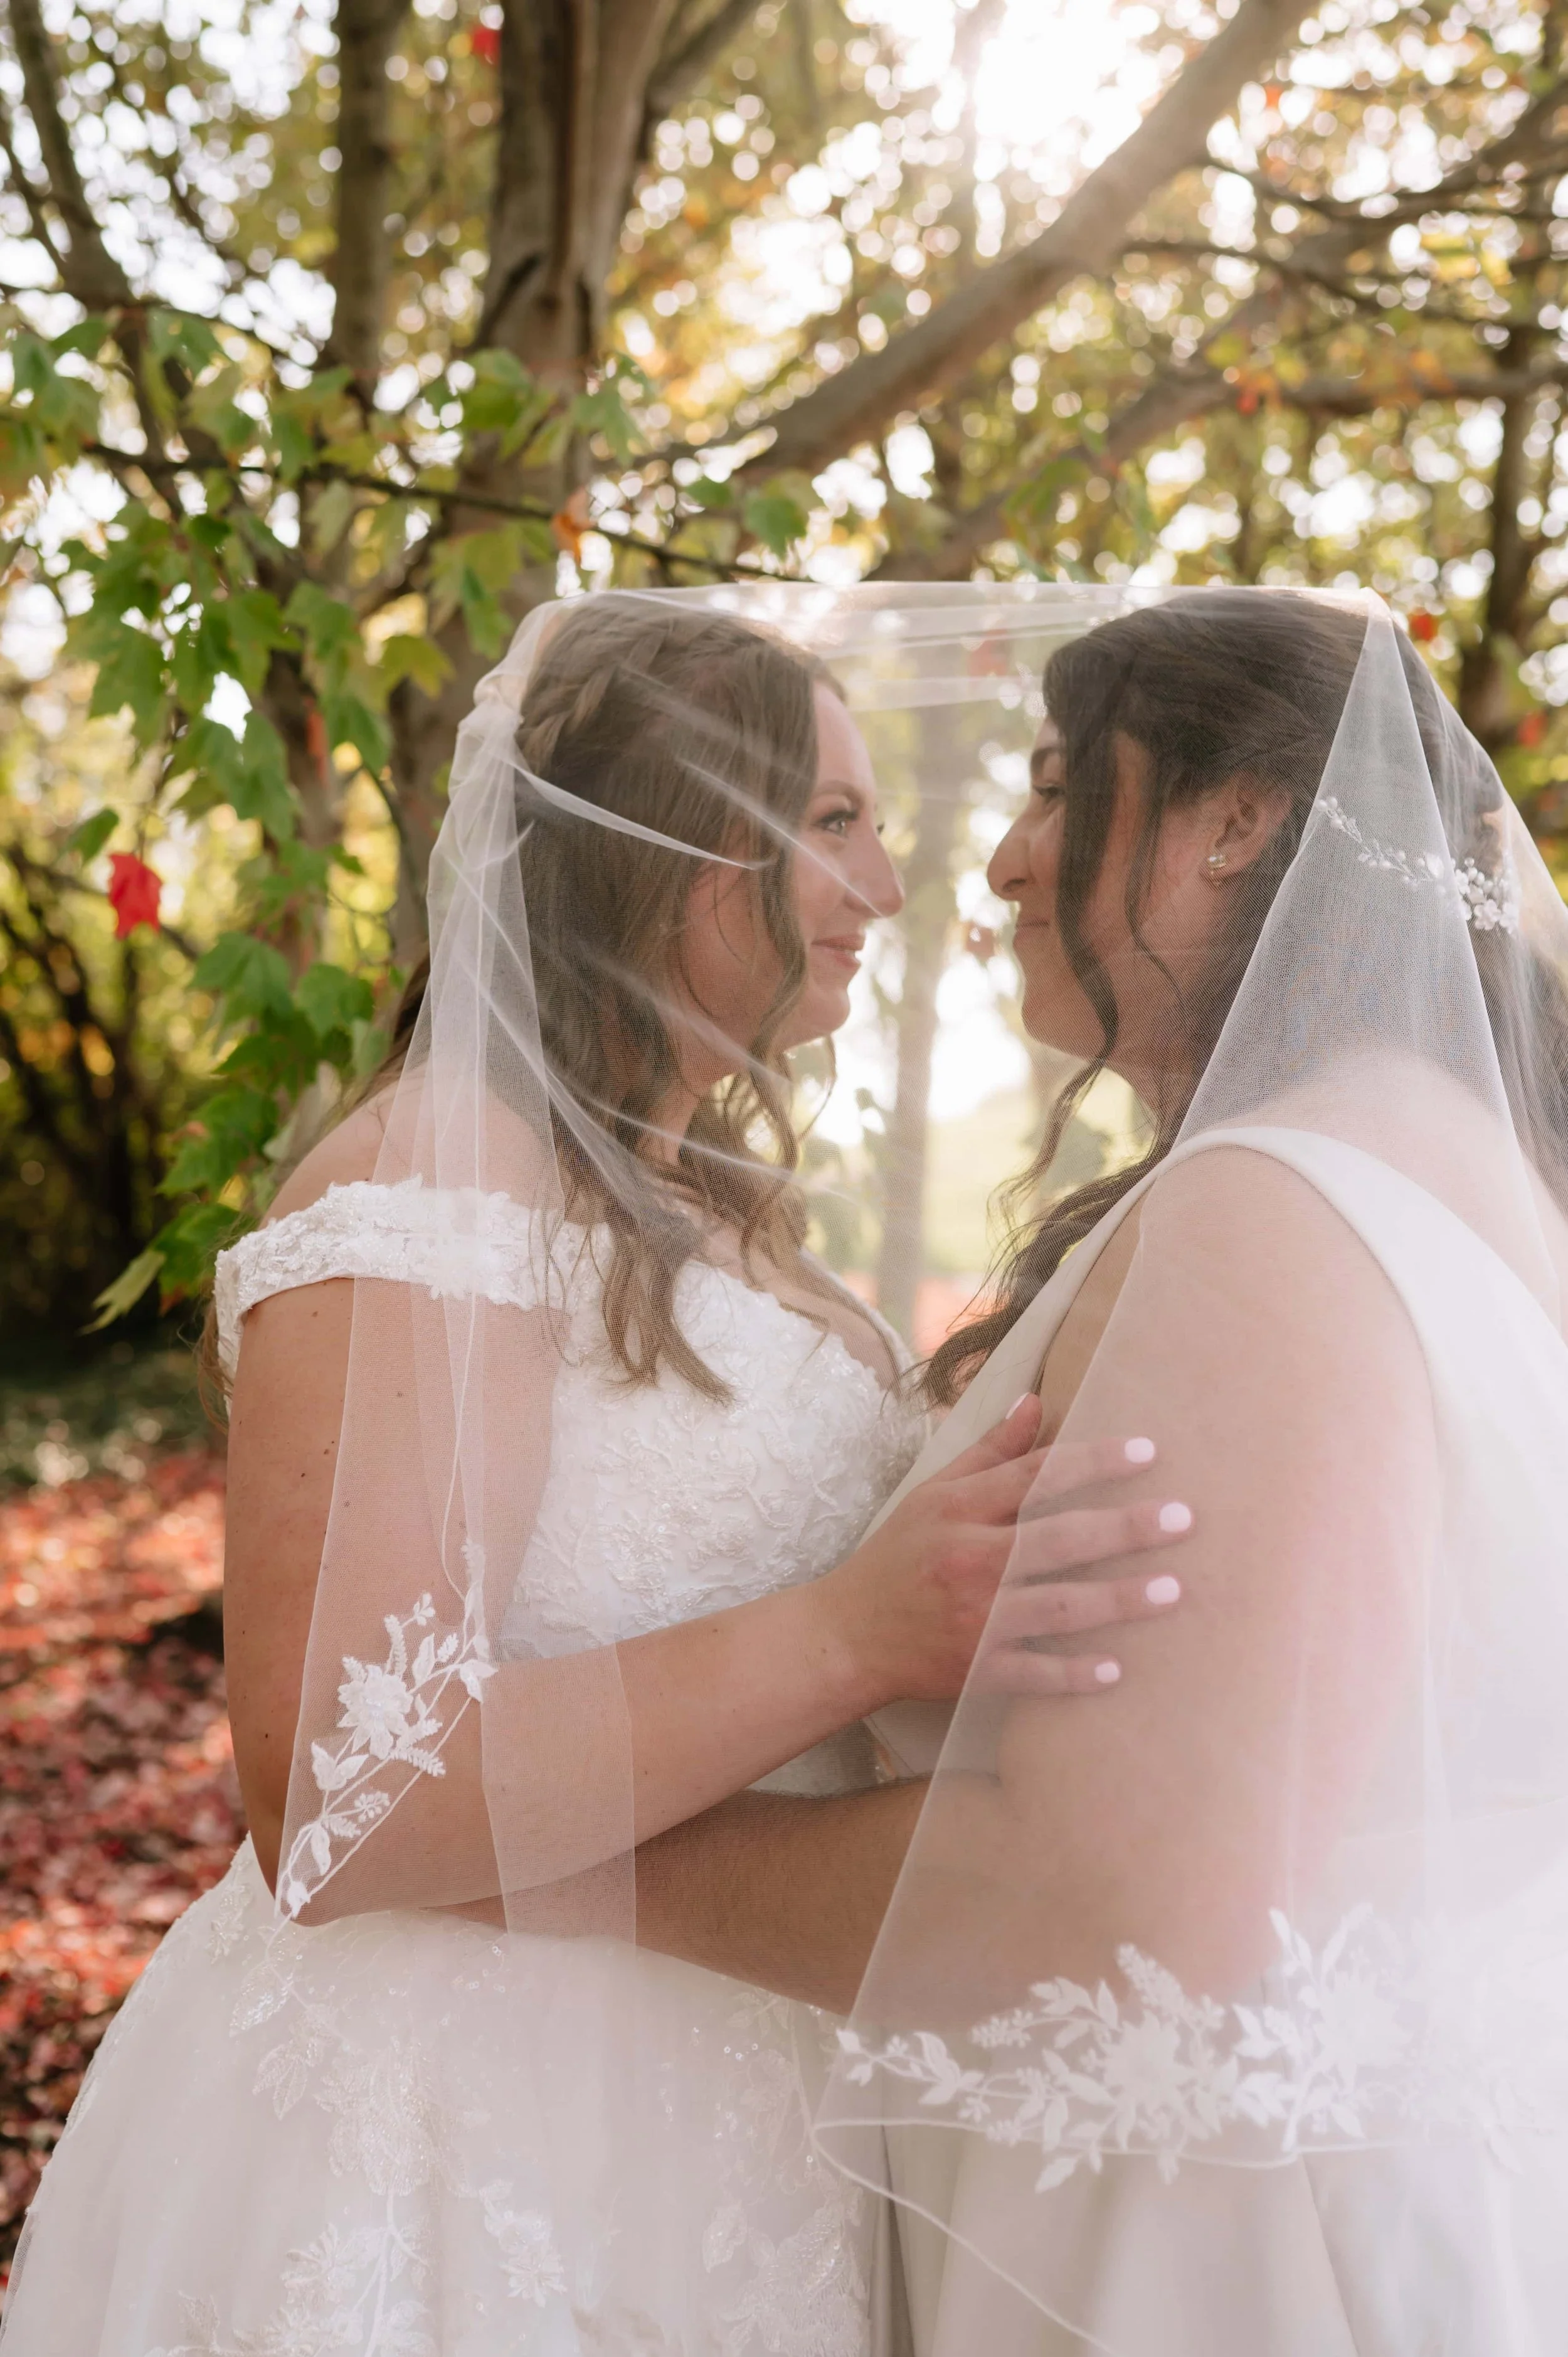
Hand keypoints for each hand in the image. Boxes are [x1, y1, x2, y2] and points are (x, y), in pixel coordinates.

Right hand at [818, 1395, 1190, 1709]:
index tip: (1148, 1451)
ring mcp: (974, 1619)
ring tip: (1173, 1590)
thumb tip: (1036, 1400)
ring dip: (1117, 1600)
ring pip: (1056, 1608)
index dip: (1093, 1461)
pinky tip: (1115, 1670)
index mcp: (960, 1510)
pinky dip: (1071, 1675)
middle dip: (1123, 1528)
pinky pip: (1032, 1673)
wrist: (849, 1636)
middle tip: (1183, 1518)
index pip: (1035, 1477)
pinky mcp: (974, 1670)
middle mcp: (970, 1560)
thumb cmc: (899, 1557)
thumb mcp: (934, 1493)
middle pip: (1057, 1539)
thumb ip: (990, 1451)